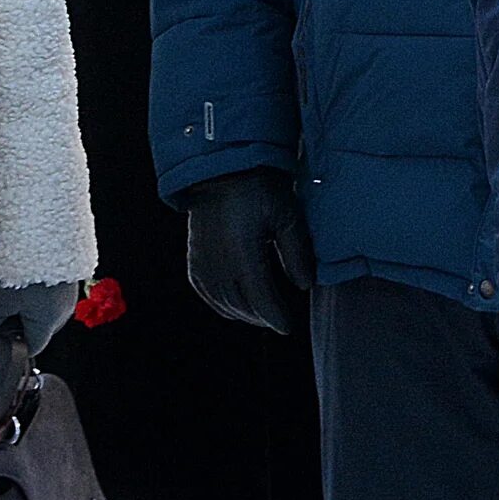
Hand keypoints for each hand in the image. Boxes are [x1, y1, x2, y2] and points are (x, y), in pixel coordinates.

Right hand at [182, 170, 312, 334]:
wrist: (223, 172)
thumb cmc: (260, 189)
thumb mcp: (288, 217)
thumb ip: (296, 253)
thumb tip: (305, 285)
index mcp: (243, 253)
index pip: (260, 297)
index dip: (274, 315)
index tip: (288, 327)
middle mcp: (218, 262)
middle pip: (240, 304)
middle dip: (261, 316)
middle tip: (279, 321)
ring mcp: (202, 261)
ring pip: (221, 301)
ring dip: (241, 313)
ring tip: (261, 316)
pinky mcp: (193, 258)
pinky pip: (205, 291)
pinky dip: (219, 304)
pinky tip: (233, 307)